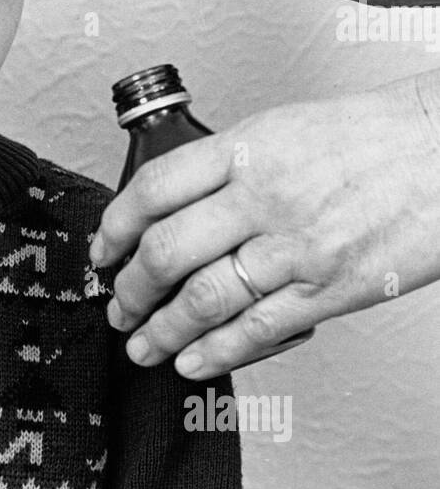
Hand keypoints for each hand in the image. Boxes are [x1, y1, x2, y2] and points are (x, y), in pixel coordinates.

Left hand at [89, 71, 439, 377]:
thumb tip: (183, 204)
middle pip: (165, 252)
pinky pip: (255, 330)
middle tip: (119, 307)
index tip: (103, 249)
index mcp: (250, 148)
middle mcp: (265, 196)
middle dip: (129, 290)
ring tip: (143, 346)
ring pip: (201, 299)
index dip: (114, 227)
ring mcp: (296, 246)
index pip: (154, 189)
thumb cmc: (384, 138)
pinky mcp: (330, 289)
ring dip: (160, 331)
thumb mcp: (292, 127)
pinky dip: (214, 353)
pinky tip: (193, 361)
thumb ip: (237, 165)